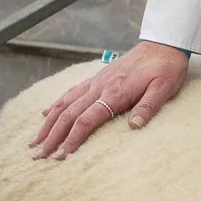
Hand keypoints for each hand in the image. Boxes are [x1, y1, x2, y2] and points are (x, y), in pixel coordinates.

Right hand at [30, 41, 189, 158]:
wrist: (163, 43)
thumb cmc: (165, 68)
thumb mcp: (164, 88)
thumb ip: (148, 106)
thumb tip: (134, 127)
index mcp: (115, 93)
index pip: (86, 120)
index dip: (72, 139)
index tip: (60, 156)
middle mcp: (100, 87)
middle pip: (68, 115)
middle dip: (52, 137)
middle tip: (38, 156)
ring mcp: (96, 82)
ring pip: (64, 103)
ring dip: (48, 123)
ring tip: (34, 141)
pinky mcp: (97, 78)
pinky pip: (71, 92)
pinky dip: (56, 104)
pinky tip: (46, 114)